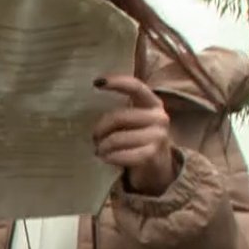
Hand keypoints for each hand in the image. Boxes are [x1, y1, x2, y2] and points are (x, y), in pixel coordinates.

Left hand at [93, 75, 177, 193]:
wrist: (158, 166)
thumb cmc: (139, 139)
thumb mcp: (134, 121)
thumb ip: (120, 112)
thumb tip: (89, 106)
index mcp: (153, 103)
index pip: (135, 87)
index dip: (117, 82)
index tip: (96, 83)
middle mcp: (159, 117)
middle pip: (119, 117)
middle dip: (100, 129)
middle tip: (94, 137)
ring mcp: (158, 136)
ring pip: (117, 138)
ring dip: (102, 146)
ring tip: (99, 150)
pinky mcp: (152, 155)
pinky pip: (122, 155)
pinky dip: (109, 157)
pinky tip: (106, 158)